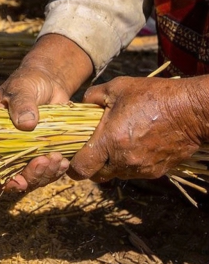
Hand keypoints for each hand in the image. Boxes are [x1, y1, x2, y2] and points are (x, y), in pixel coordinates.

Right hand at [0, 34, 93, 191]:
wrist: (49, 81)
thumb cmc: (28, 81)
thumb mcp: (22, 88)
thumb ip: (23, 103)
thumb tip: (26, 123)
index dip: (3, 179)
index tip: (19, 181)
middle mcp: (6, 147)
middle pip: (14, 176)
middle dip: (31, 177)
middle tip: (45, 162)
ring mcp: (25, 151)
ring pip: (33, 177)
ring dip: (45, 174)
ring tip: (57, 159)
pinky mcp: (43, 151)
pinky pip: (48, 170)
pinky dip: (56, 171)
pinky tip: (63, 162)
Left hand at [68, 76, 208, 181]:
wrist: (192, 110)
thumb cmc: (153, 96)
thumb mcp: (118, 87)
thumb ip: (93, 96)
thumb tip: (82, 103)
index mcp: (110, 141)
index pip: (82, 168)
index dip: (73, 167)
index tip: (71, 159)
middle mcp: (124, 160)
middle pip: (97, 176)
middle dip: (90, 167)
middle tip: (90, 152)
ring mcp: (142, 168)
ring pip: (116, 175)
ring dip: (110, 165)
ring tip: (113, 145)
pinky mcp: (157, 171)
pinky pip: (134, 173)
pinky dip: (128, 164)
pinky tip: (132, 146)